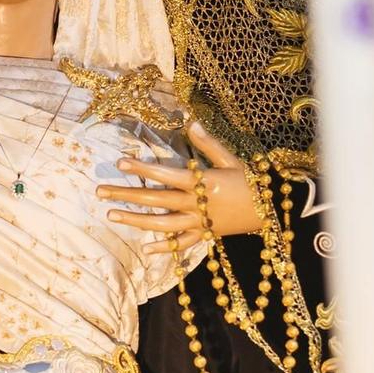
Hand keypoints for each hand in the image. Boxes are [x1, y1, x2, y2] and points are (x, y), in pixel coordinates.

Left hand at [96, 119, 263, 255]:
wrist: (273, 211)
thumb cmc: (253, 181)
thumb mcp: (232, 159)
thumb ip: (209, 144)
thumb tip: (191, 123)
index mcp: (203, 183)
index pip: (165, 175)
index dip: (142, 168)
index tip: (120, 162)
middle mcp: (197, 204)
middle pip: (156, 200)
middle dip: (127, 194)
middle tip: (100, 191)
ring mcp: (200, 223)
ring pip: (162, 224)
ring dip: (136, 220)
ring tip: (112, 214)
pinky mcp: (206, 236)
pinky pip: (182, 245)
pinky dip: (165, 248)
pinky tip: (146, 249)